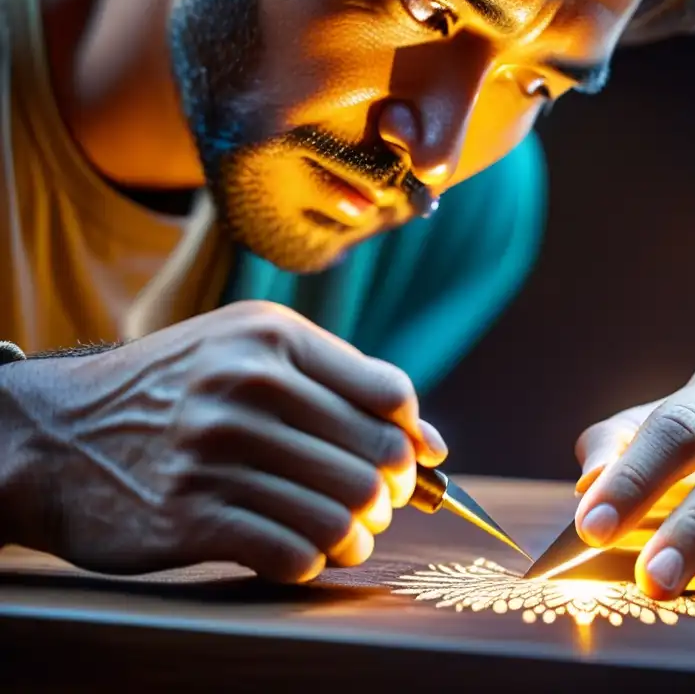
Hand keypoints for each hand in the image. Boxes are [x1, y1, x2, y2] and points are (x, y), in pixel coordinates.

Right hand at [0, 301, 446, 582]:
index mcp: (272, 337)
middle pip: (376, 459)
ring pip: (342, 513)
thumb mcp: (248, 351)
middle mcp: (246, 386)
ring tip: (345, 534)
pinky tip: (302, 552)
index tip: (407, 461)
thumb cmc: (176, 390)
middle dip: (388, 492)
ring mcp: (215, 451)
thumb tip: (434, 448)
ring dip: (356, 535)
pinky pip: (293, 552)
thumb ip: (342, 385)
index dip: (411, 438)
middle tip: (374, 503)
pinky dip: (312, 561)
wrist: (56, 435)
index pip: (390, 395)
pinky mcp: (190, 515)